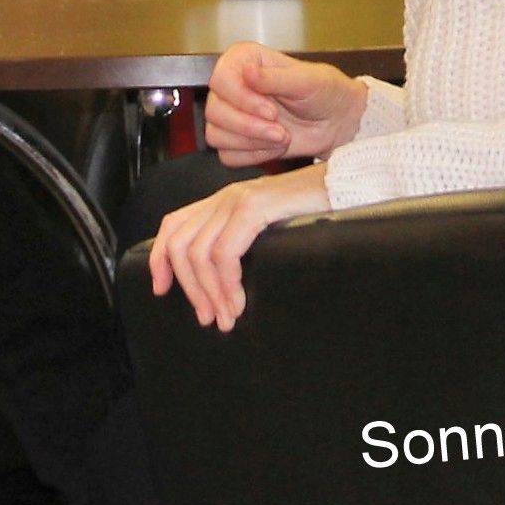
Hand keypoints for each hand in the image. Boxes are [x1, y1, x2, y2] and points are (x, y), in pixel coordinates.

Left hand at [147, 163, 331, 331]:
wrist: (345, 186)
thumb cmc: (313, 212)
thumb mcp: (267, 228)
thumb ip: (242, 241)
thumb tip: (222, 283)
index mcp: (223, 201)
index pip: (173, 225)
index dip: (159, 258)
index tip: (160, 290)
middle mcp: (224, 197)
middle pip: (181, 245)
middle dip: (190, 288)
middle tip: (208, 318)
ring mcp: (237, 199)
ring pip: (199, 253)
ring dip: (210, 293)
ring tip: (227, 318)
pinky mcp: (253, 207)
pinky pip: (225, 253)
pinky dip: (227, 283)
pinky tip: (240, 302)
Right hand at [202, 42, 366, 165]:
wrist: (337, 121)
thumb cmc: (326, 92)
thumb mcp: (307, 80)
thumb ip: (276, 78)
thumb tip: (248, 72)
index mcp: (245, 60)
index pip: (220, 80)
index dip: (242, 100)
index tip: (270, 111)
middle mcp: (233, 86)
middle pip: (214, 111)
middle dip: (249, 127)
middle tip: (280, 130)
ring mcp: (232, 114)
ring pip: (216, 135)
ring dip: (252, 142)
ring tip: (282, 136)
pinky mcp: (237, 141)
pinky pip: (227, 156)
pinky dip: (253, 156)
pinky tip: (274, 147)